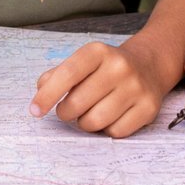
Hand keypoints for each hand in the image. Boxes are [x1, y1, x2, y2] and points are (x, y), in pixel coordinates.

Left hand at [32, 39, 171, 137]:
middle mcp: (120, 67)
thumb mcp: (83, 61)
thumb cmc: (106, 67)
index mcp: (99, 51)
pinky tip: (111, 116)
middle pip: (77, 104)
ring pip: (94, 122)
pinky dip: (107, 130)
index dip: (47, 95)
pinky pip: (114, 133)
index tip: (35, 110)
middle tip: (69, 109)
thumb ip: (58, 75)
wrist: (149, 65)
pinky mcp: (148, 109)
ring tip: (91, 112)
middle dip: (66, 112)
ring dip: (85, 123)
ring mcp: (136, 88)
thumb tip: (41, 91)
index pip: (67, 74)